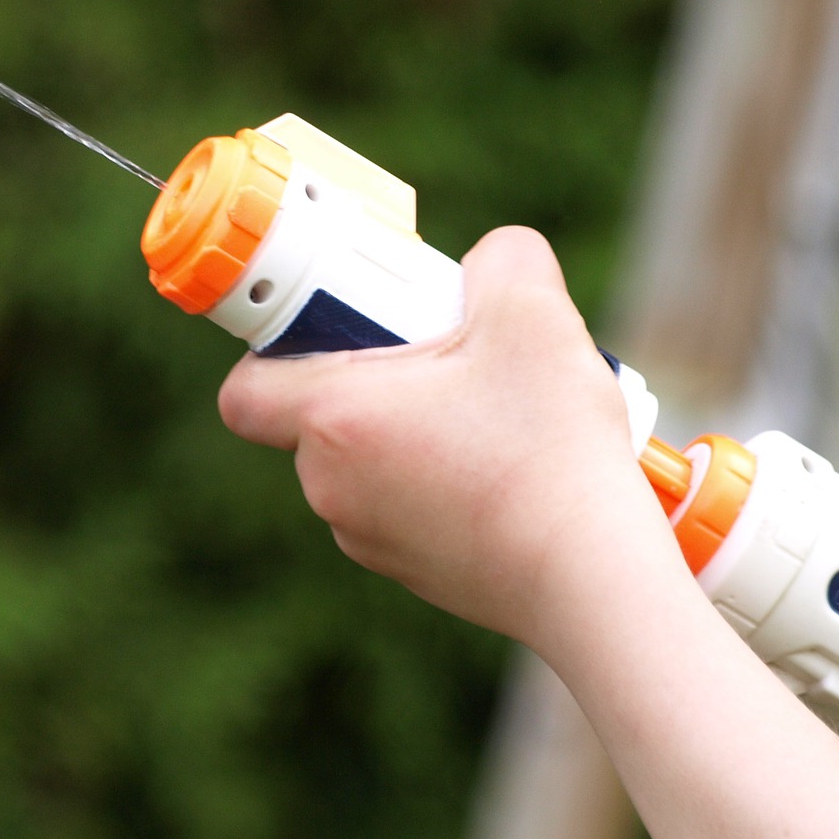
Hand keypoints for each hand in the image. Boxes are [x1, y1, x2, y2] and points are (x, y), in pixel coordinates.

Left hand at [216, 227, 657, 649]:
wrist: (593, 580)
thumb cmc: (549, 449)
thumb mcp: (534, 312)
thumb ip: (502, 258)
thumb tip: (491, 262)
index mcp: (335, 419)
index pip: (245, 388)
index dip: (274, 346)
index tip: (340, 326)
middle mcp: (332, 487)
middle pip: (317, 414)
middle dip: (372, 376)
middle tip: (442, 353)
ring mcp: (369, 539)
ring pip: (364, 462)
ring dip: (410, 429)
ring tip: (490, 411)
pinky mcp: (414, 573)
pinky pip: (404, 506)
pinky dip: (439, 478)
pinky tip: (507, 465)